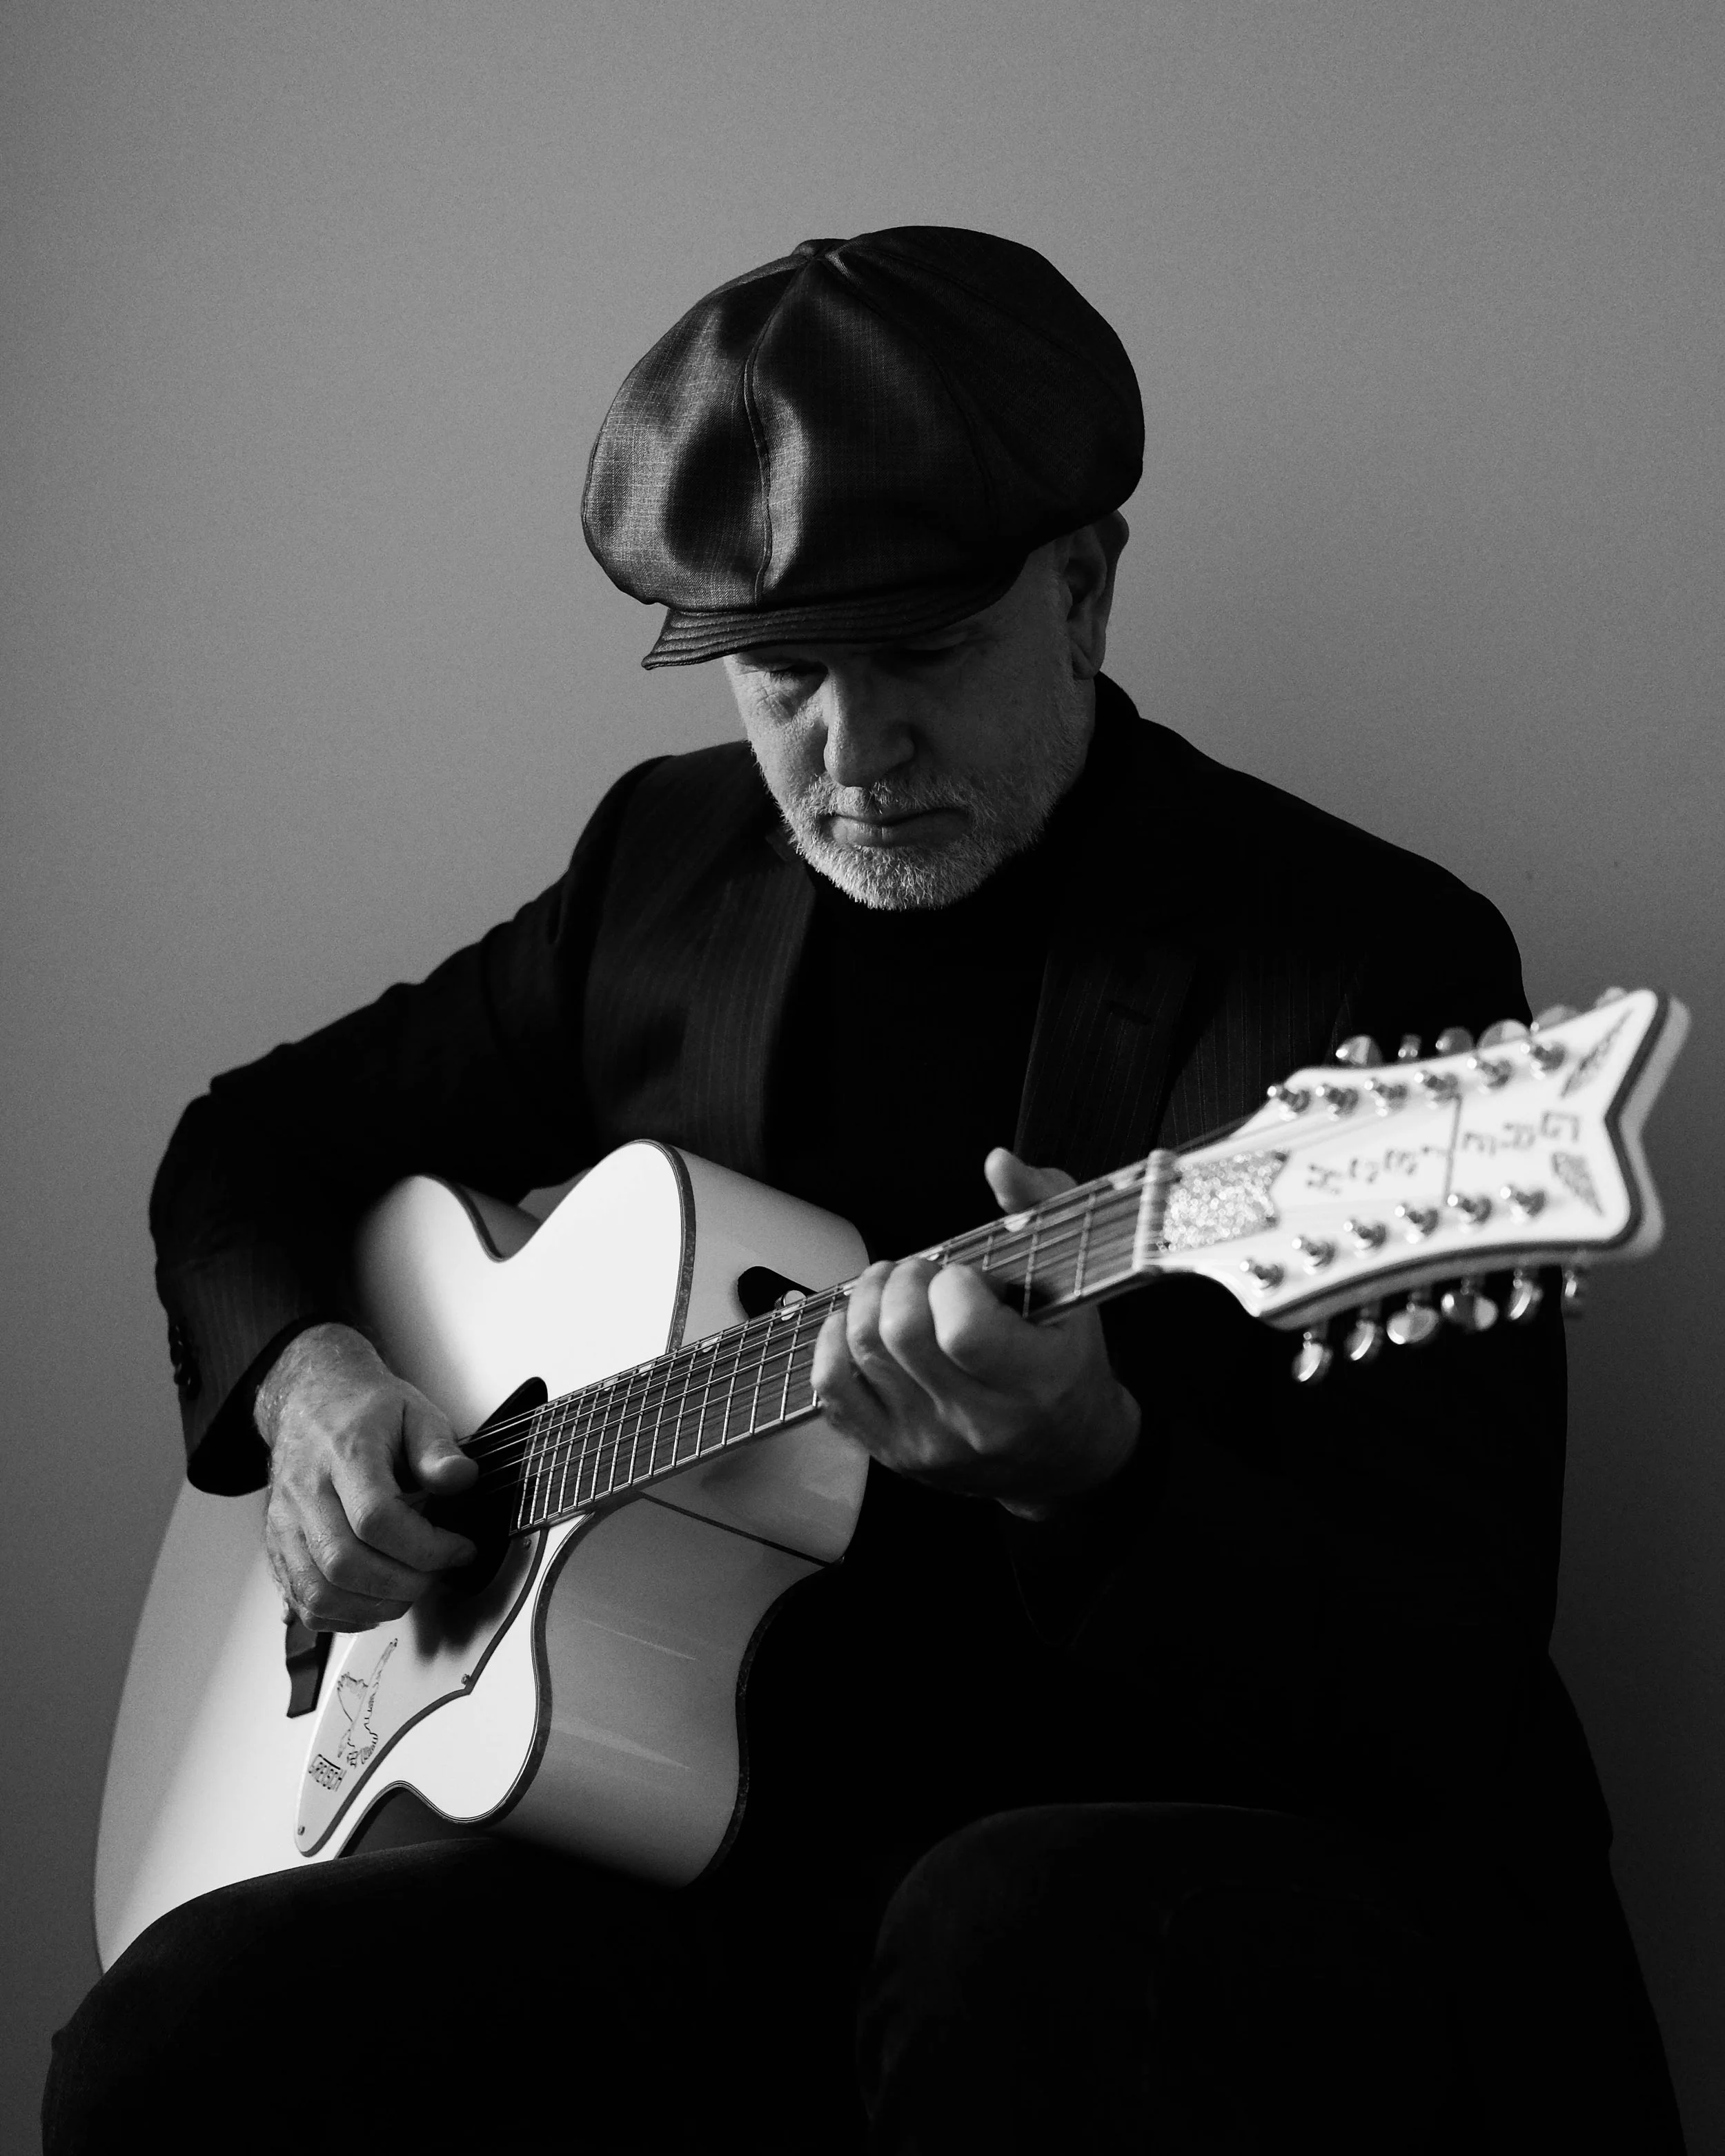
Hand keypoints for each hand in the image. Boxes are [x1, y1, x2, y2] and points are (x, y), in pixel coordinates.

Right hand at [256, 1321, 478, 1631]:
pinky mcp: (278, 1546)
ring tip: (409, 1592)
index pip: (376, 1518)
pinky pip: (301, 1600)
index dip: (424, 1547)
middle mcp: (305, 1492)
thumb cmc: (366, 1411)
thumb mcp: (415, 1412)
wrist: (313, 1402)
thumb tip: (461, 1480)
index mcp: (343, 1454)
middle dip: (401, 1584)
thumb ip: (439, 1448)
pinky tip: (373, 1603)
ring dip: (371, 1607)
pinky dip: (341, 1616)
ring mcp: (285, 1523)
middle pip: (344, 1563)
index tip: (458, 1550)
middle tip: (436, 1575)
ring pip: (317, 1590)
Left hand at [810, 1150, 1140, 1519]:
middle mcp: (979, 1421)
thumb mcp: (1077, 1284)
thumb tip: (999, 1163)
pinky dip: (834, 1343)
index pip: (964, 1329)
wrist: (1067, 1459)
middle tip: (924, 1273)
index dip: (953, 1283)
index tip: (967, 1275)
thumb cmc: (1070, 1364)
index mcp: (1036, 1381)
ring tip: (894, 1288)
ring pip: (860, 1353)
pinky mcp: (893, 1452)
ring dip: (866, 1299)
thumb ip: (1042, 1210)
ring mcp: (930, 1441)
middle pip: (900, 1334)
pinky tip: (860, 1324)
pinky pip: (832, 1392)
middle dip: (903, 1280)